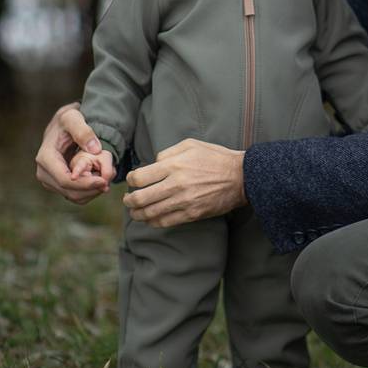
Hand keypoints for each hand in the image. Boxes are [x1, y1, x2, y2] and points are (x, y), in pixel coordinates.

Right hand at [35, 103, 111, 204]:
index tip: (104, 181)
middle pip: (69, 192)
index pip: (65, 180)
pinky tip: (99, 181)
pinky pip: (74, 195)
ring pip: (72, 196)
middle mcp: (43, 173)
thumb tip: (95, 150)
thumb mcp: (73, 118)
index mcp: (45, 158)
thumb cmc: (67, 120)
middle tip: (109, 182)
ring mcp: (49, 181)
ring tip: (106, 180)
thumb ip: (83, 131)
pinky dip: (88, 192)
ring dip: (91, 192)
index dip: (85, 184)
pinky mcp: (57, 185)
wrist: (62, 127)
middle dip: (90, 190)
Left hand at [124, 140, 246, 227]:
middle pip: (140, 198)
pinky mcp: (191, 214)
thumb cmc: (215, 157)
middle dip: (129, 201)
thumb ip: (167, 153)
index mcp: (173, 165)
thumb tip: (153, 164)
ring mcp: (183, 201)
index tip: (131, 182)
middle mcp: (175, 184)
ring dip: (138, 214)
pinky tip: (150, 220)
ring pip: (150, 213)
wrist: (241, 177)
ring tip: (135, 212)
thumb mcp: (190, 145)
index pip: (140, 177)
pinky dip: (153, 223)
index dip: (131, 181)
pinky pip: (165, 222)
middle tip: (127, 201)